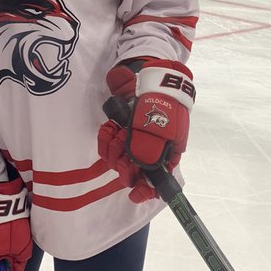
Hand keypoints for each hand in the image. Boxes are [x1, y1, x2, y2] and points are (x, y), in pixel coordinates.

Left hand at [98, 59, 194, 201]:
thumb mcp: (164, 129)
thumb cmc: (164, 103)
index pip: (155, 181)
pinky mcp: (117, 128)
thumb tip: (137, 166)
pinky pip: (105, 142)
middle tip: (124, 150)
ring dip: (114, 148)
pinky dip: (105, 137)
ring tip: (119, 132)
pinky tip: (110, 126)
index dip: (145, 191)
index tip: (135, 195)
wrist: (151, 75)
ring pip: (116, 158)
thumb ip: (150, 150)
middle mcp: (146, 150)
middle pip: (131, 172)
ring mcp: (131, 139)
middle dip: (125, 164)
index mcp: (164, 154)